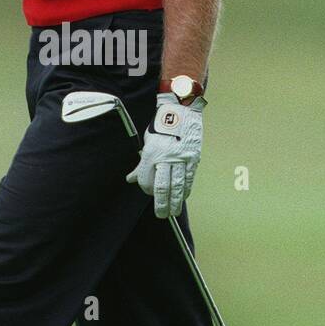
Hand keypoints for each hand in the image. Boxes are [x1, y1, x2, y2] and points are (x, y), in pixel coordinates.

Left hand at [126, 93, 203, 218]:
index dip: (146, 190)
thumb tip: (131, 178)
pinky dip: (186, 189)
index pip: (147, 179)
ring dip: (175, 201)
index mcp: (152, 153)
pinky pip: (189, 178)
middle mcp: (166, 157)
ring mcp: (181, 158)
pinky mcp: (193, 158)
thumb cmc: (162, 125)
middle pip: (162, 187)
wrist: (182, 110)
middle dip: (161, 204)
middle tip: (161, 215)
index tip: (148, 194)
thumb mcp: (147, 141)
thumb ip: (141, 163)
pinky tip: (184, 197)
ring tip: (173, 212)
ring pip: (177, 186)